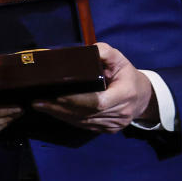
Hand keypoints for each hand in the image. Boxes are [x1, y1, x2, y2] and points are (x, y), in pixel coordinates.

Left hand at [32, 41, 154, 132]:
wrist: (142, 96)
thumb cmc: (126, 74)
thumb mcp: (119, 58)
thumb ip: (104, 52)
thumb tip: (86, 51)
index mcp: (125, 94)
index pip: (98, 102)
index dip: (76, 100)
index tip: (57, 96)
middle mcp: (121, 113)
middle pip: (87, 113)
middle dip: (61, 108)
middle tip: (38, 101)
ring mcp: (115, 124)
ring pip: (84, 122)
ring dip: (60, 115)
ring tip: (40, 106)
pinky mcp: (109, 130)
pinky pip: (85, 126)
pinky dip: (68, 119)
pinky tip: (53, 112)